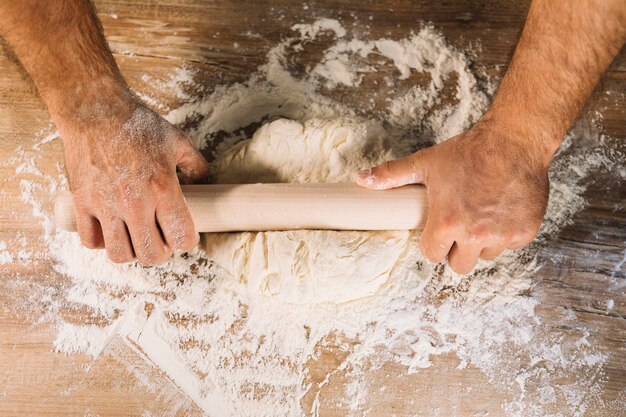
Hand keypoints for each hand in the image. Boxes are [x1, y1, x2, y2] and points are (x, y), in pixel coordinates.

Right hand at [58, 94, 209, 265]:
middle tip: (160, 238)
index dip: (187, 241)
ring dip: (132, 251)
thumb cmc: (138, 126)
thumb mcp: (178, 142)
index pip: (182, 238)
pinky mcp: (82, 204)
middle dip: (161, 252)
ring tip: (135, 236)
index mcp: (163, 188)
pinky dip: (102, 241)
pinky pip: (92, 241)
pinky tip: (111, 228)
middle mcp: (135, 202)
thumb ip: (197, 166)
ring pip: (120, 255)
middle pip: (152, 255)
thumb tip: (205, 184)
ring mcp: (106, 206)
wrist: (95, 112)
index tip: (183, 233)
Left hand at [356, 121, 549, 273]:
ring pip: (485, 255)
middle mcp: (475, 235)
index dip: (433, 244)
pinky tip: (500, 211)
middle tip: (459, 227)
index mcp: (447, 223)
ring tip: (480, 215)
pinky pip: (510, 245)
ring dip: (481, 242)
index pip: (432, 256)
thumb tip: (361, 179)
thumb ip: (392, 175)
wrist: (513, 141)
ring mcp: (502, 235)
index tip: (437, 232)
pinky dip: (506, 233)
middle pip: (458, 265)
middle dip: (456, 249)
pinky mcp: (524, 232)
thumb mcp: (426, 163)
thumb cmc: (468, 152)